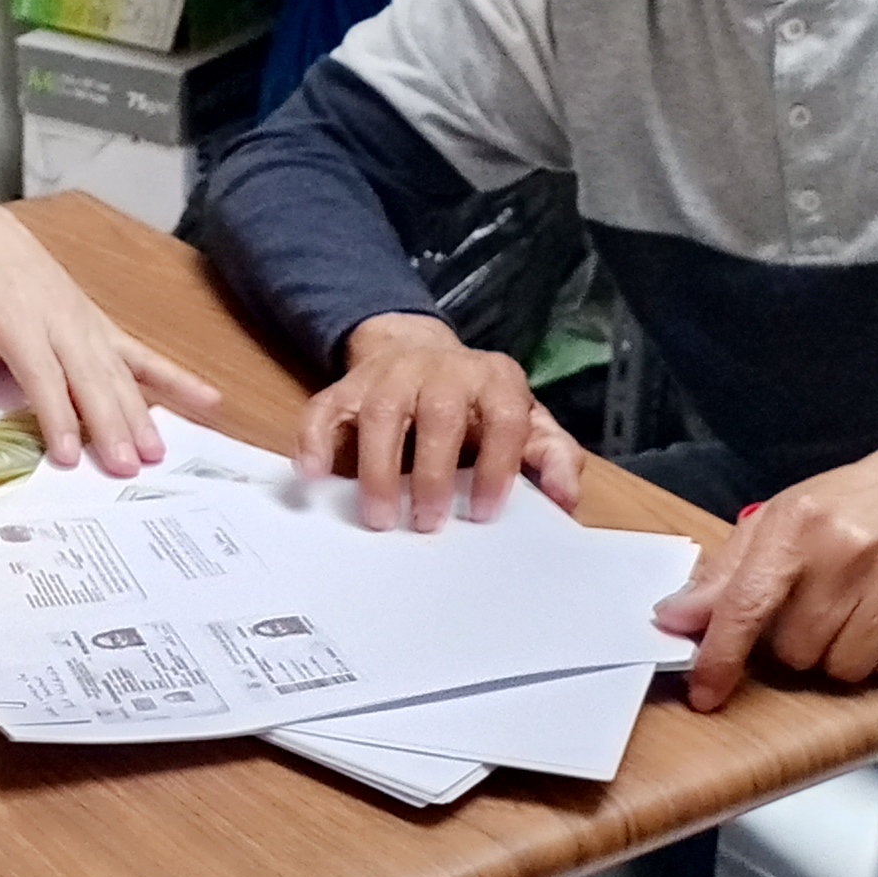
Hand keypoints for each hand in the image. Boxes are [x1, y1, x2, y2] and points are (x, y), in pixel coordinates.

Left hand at [0, 202, 220, 473]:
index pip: (40, 373)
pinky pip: (141, 353)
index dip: (55, 414)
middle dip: (109, 423)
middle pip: (89, 377)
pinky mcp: (99, 326)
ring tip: (157, 452)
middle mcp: (60, 319)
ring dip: (140, 412)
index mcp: (16, 316)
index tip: (67, 455)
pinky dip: (174, 377)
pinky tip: (208, 398)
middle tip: (126, 466)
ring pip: (118, 371)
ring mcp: (85, 322)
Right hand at [299, 311, 585, 530]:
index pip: (503, 417)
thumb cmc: (476, 404)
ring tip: (379, 517)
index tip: (485, 512)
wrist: (417, 352)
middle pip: (440, 415)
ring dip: (378, 470)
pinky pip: (324, 409)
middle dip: (433, 474)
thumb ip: (550, 456)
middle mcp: (442, 369)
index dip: (497, 466)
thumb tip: (565, 498)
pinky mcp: (347, 387)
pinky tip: (313, 475)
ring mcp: (390, 375)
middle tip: (428, 524)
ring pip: (380, 414)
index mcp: (493, 378)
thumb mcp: (523, 421)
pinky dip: (313, 442)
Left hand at [654, 439, 877, 706]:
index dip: (722, 657)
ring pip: (845, 669)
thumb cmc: (841, 510)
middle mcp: (851, 548)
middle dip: (795, 645)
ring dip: (838, 656)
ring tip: (849, 615)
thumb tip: (671, 620)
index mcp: (798, 525)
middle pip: (797, 651)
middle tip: (812, 612)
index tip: (705, 693)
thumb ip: (722, 578)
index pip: (747, 605)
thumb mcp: (775, 525)